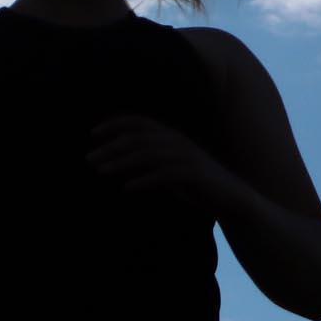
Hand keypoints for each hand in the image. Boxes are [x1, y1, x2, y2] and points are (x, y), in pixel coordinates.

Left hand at [87, 113, 225, 210]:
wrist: (231, 199)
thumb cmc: (196, 185)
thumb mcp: (168, 169)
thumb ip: (147, 162)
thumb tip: (114, 163)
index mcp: (171, 137)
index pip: (140, 122)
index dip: (116, 124)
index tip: (92, 133)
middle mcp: (178, 142)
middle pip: (138, 138)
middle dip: (111, 147)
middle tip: (88, 159)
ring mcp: (187, 158)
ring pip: (148, 154)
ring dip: (121, 162)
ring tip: (101, 172)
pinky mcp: (194, 175)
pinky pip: (165, 175)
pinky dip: (145, 180)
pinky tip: (127, 187)